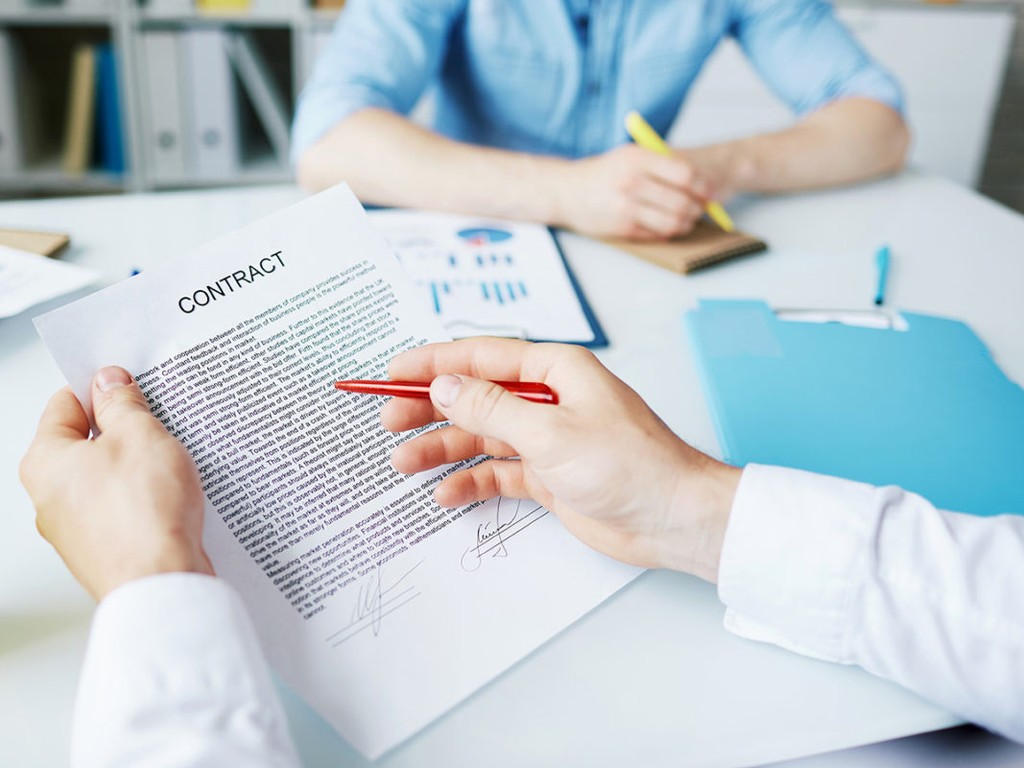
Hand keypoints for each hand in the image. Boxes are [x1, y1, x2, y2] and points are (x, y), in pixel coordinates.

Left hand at [20, 367, 212, 600]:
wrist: (160, 583)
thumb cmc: (143, 515)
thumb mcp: (140, 435)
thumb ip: (122, 404)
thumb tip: (111, 384)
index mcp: (44, 463)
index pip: (65, 405)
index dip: (100, 389)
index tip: (130, 384)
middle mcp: (49, 498)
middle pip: (87, 444)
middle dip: (124, 430)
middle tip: (158, 422)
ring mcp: (76, 529)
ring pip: (108, 479)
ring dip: (139, 466)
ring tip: (171, 462)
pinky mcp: (105, 549)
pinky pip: (123, 510)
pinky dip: (146, 498)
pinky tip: (172, 496)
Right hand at [381, 339, 739, 580]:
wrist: (673, 518)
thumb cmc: (628, 464)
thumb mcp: (551, 433)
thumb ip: (491, 409)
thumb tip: (444, 386)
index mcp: (554, 370)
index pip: (481, 357)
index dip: (433, 362)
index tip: (392, 373)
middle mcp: (547, 399)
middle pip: (475, 396)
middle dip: (430, 408)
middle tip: (388, 421)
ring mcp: (547, 439)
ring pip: (481, 437)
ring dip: (443, 448)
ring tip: (403, 463)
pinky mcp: (549, 476)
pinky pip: (499, 472)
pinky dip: (471, 481)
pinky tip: (446, 492)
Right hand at [553, 144, 713, 240]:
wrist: (568, 192)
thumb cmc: (605, 173)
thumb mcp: (630, 155)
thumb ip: (662, 163)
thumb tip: (700, 182)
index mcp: (637, 159)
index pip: (685, 175)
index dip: (703, 186)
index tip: (708, 191)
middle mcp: (631, 182)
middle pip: (682, 202)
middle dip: (698, 208)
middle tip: (701, 209)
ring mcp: (626, 208)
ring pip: (673, 222)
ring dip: (686, 224)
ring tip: (688, 219)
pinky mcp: (622, 228)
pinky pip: (657, 234)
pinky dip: (669, 232)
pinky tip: (669, 226)